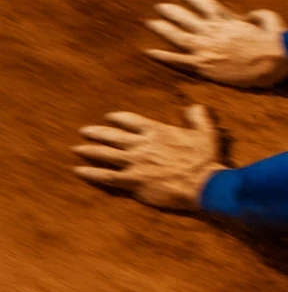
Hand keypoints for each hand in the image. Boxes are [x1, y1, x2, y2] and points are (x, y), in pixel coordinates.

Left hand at [73, 106, 224, 211]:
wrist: (203, 184)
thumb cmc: (206, 160)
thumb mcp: (206, 134)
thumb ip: (198, 118)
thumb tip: (194, 107)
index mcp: (157, 132)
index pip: (131, 121)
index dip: (118, 118)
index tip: (109, 117)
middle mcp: (142, 145)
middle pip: (112, 136)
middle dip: (97, 132)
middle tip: (84, 131)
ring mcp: (135, 163)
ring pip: (105, 154)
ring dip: (89, 150)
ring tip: (77, 149)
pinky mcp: (132, 181)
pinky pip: (106, 176)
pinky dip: (91, 173)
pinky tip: (78, 171)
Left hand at [145, 0, 287, 87]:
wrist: (277, 60)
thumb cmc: (277, 41)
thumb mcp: (270, 19)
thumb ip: (256, 15)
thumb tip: (247, 15)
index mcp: (228, 21)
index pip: (206, 6)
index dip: (195, 0)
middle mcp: (213, 31)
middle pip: (186, 18)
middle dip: (172, 12)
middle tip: (160, 7)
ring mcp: (207, 48)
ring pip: (177, 35)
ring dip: (162, 28)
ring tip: (150, 22)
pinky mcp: (205, 65)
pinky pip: (178, 60)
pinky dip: (163, 56)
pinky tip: (149, 52)